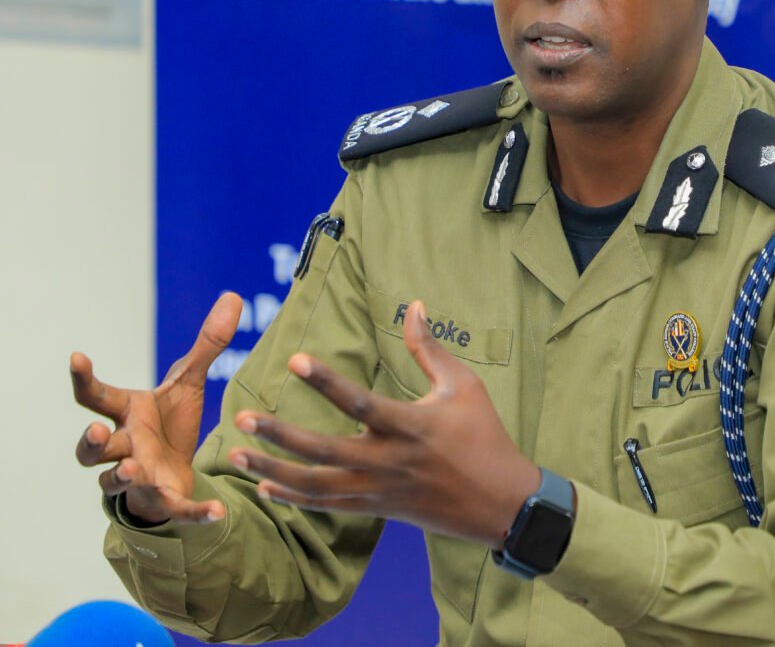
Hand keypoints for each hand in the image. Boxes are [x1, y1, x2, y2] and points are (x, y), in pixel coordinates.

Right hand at [71, 292, 241, 524]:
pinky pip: (174, 509)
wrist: (175, 469)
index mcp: (127, 413)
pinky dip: (193, 514)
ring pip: (114, 482)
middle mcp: (124, 446)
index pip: (96, 396)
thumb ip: (208, 343)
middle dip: (91, 440)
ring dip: (119, 476)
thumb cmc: (169, 422)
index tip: (77, 357)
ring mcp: (137, 477)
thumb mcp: (189, 381)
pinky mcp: (163, 500)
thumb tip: (233, 295)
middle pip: (93, 448)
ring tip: (131, 468)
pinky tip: (217, 513)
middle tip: (98, 430)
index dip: (84, 378)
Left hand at [228, 300, 540, 546]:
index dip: (326, 381)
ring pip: (316, 487)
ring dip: (273, 472)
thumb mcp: (463, 385)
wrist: (499, 503)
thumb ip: (429, 348)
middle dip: (279, 435)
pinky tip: (264, 488)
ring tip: (237, 455)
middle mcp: (389, 461)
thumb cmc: (483, 435)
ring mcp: (379, 489)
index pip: (360, 402)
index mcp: (411, 426)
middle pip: (324, 451)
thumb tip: (415, 304)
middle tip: (241, 415)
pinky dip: (293, 498)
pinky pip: (327, 506)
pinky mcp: (376, 508)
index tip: (295, 359)